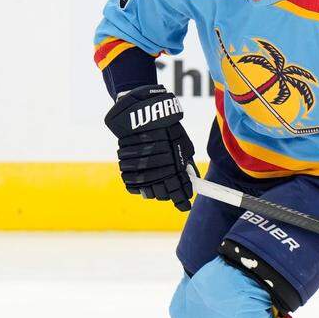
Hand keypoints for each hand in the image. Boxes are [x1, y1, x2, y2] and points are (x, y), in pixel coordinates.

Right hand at [104, 84, 195, 210]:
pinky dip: (138, 187)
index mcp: (175, 163)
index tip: (184, 205)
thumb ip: (186, 162)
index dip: (182, 200)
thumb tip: (191, 180)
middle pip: (163, 193)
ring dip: (153, 192)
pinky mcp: (126, 164)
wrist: (141, 111)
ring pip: (147, 191)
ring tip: (156, 189)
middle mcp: (158, 168)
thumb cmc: (165, 127)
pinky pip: (132, 185)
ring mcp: (142, 168)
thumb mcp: (182, 142)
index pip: (179, 189)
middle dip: (168, 195)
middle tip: (170, 194)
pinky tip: (143, 186)